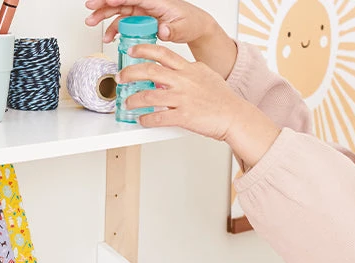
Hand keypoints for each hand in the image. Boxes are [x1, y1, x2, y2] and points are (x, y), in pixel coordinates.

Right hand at [84, 0, 217, 45]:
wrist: (194, 27)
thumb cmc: (190, 23)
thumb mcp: (182, 27)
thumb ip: (171, 30)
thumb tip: (162, 30)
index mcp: (157, 1)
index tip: (108, 1)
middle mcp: (147, 3)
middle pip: (122, 0)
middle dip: (104, 4)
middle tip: (91, 8)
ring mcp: (143, 11)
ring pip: (119, 10)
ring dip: (104, 15)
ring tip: (91, 22)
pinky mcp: (141, 20)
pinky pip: (124, 22)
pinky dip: (114, 29)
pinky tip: (108, 36)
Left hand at [119, 44, 242, 140]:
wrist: (234, 115)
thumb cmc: (222, 98)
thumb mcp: (205, 75)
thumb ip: (189, 72)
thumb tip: (178, 70)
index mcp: (188, 69)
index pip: (162, 53)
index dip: (144, 50)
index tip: (132, 50)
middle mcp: (184, 81)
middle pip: (150, 71)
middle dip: (131, 73)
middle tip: (121, 77)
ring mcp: (182, 98)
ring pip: (150, 95)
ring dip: (134, 100)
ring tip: (127, 103)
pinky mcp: (183, 117)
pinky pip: (159, 118)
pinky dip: (147, 120)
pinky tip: (142, 120)